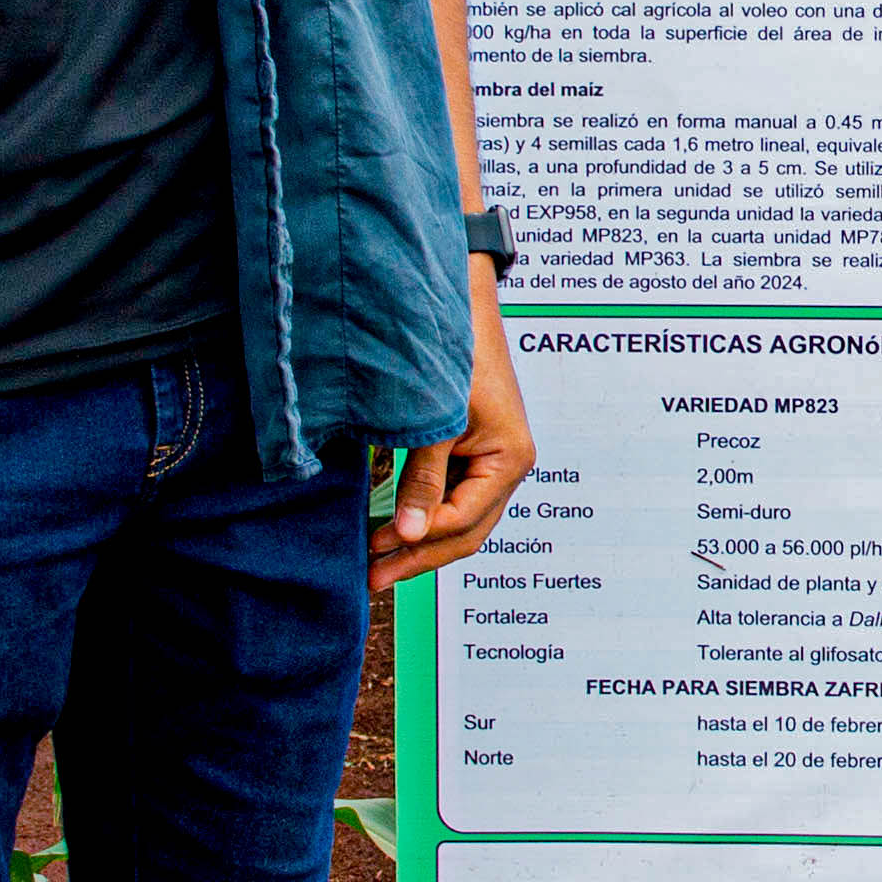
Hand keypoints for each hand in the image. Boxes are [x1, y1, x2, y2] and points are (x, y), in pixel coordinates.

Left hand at [371, 266, 535, 591]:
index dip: (420, 543)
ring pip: (457, 518)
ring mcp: (491, 460)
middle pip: (465, 532)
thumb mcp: (437, 422)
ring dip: (417, 539)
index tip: (375, 554)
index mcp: (510, 460)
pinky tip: (389, 523)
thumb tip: (407, 535)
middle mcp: (507, 467)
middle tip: (371, 579)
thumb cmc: (457, 353)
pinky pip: (449, 495)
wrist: (461, 302)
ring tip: (374, 559)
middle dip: (418, 557)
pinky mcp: (471, 449)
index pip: (463, 523)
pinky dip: (420, 513)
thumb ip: (423, 480)